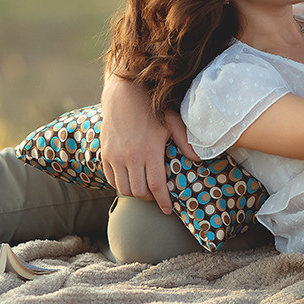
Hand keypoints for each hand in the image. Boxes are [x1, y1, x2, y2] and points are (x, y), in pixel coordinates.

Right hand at [100, 75, 196, 213]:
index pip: (157, 187)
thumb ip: (185, 142)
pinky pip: (110, 179)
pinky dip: (120, 185)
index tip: (168, 210)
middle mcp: (131, 157)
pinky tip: (130, 181)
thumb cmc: (152, 108)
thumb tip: (199, 159)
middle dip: (150, 199)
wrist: (124, 94)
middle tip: (157, 197)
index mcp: (150, 151)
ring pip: (124, 189)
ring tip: (144, 190)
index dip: (163, 202)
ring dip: (135, 194)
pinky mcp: (105, 154)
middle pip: (139, 192)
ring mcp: (115, 156)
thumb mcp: (173, 122)